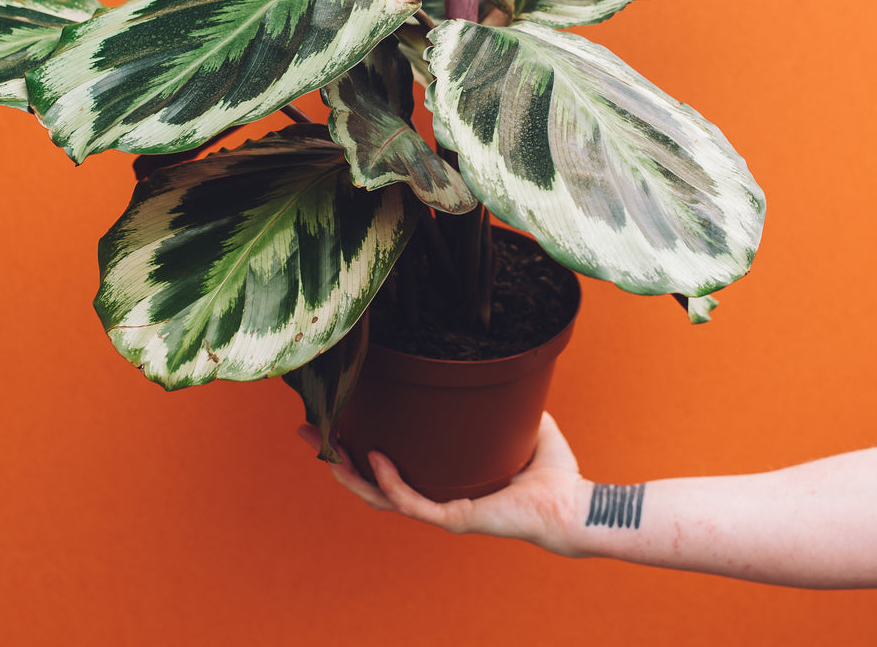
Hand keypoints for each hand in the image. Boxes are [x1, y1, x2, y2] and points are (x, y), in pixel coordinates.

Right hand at [298, 411, 589, 555]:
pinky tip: (373, 457)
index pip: (386, 463)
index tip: (331, 415)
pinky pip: (412, 502)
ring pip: (379, 496)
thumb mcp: (519, 421)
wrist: (571, 504)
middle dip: (332, 455)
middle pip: (368, 480)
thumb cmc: (551, 472)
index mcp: (440, 478)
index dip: (354, 443)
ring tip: (325, 444)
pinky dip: (390, 482)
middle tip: (304, 427)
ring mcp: (440, 510)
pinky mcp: (454, 518)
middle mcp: (433, 495)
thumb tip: (495, 358)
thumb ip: (502, 395)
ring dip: (348, 473)